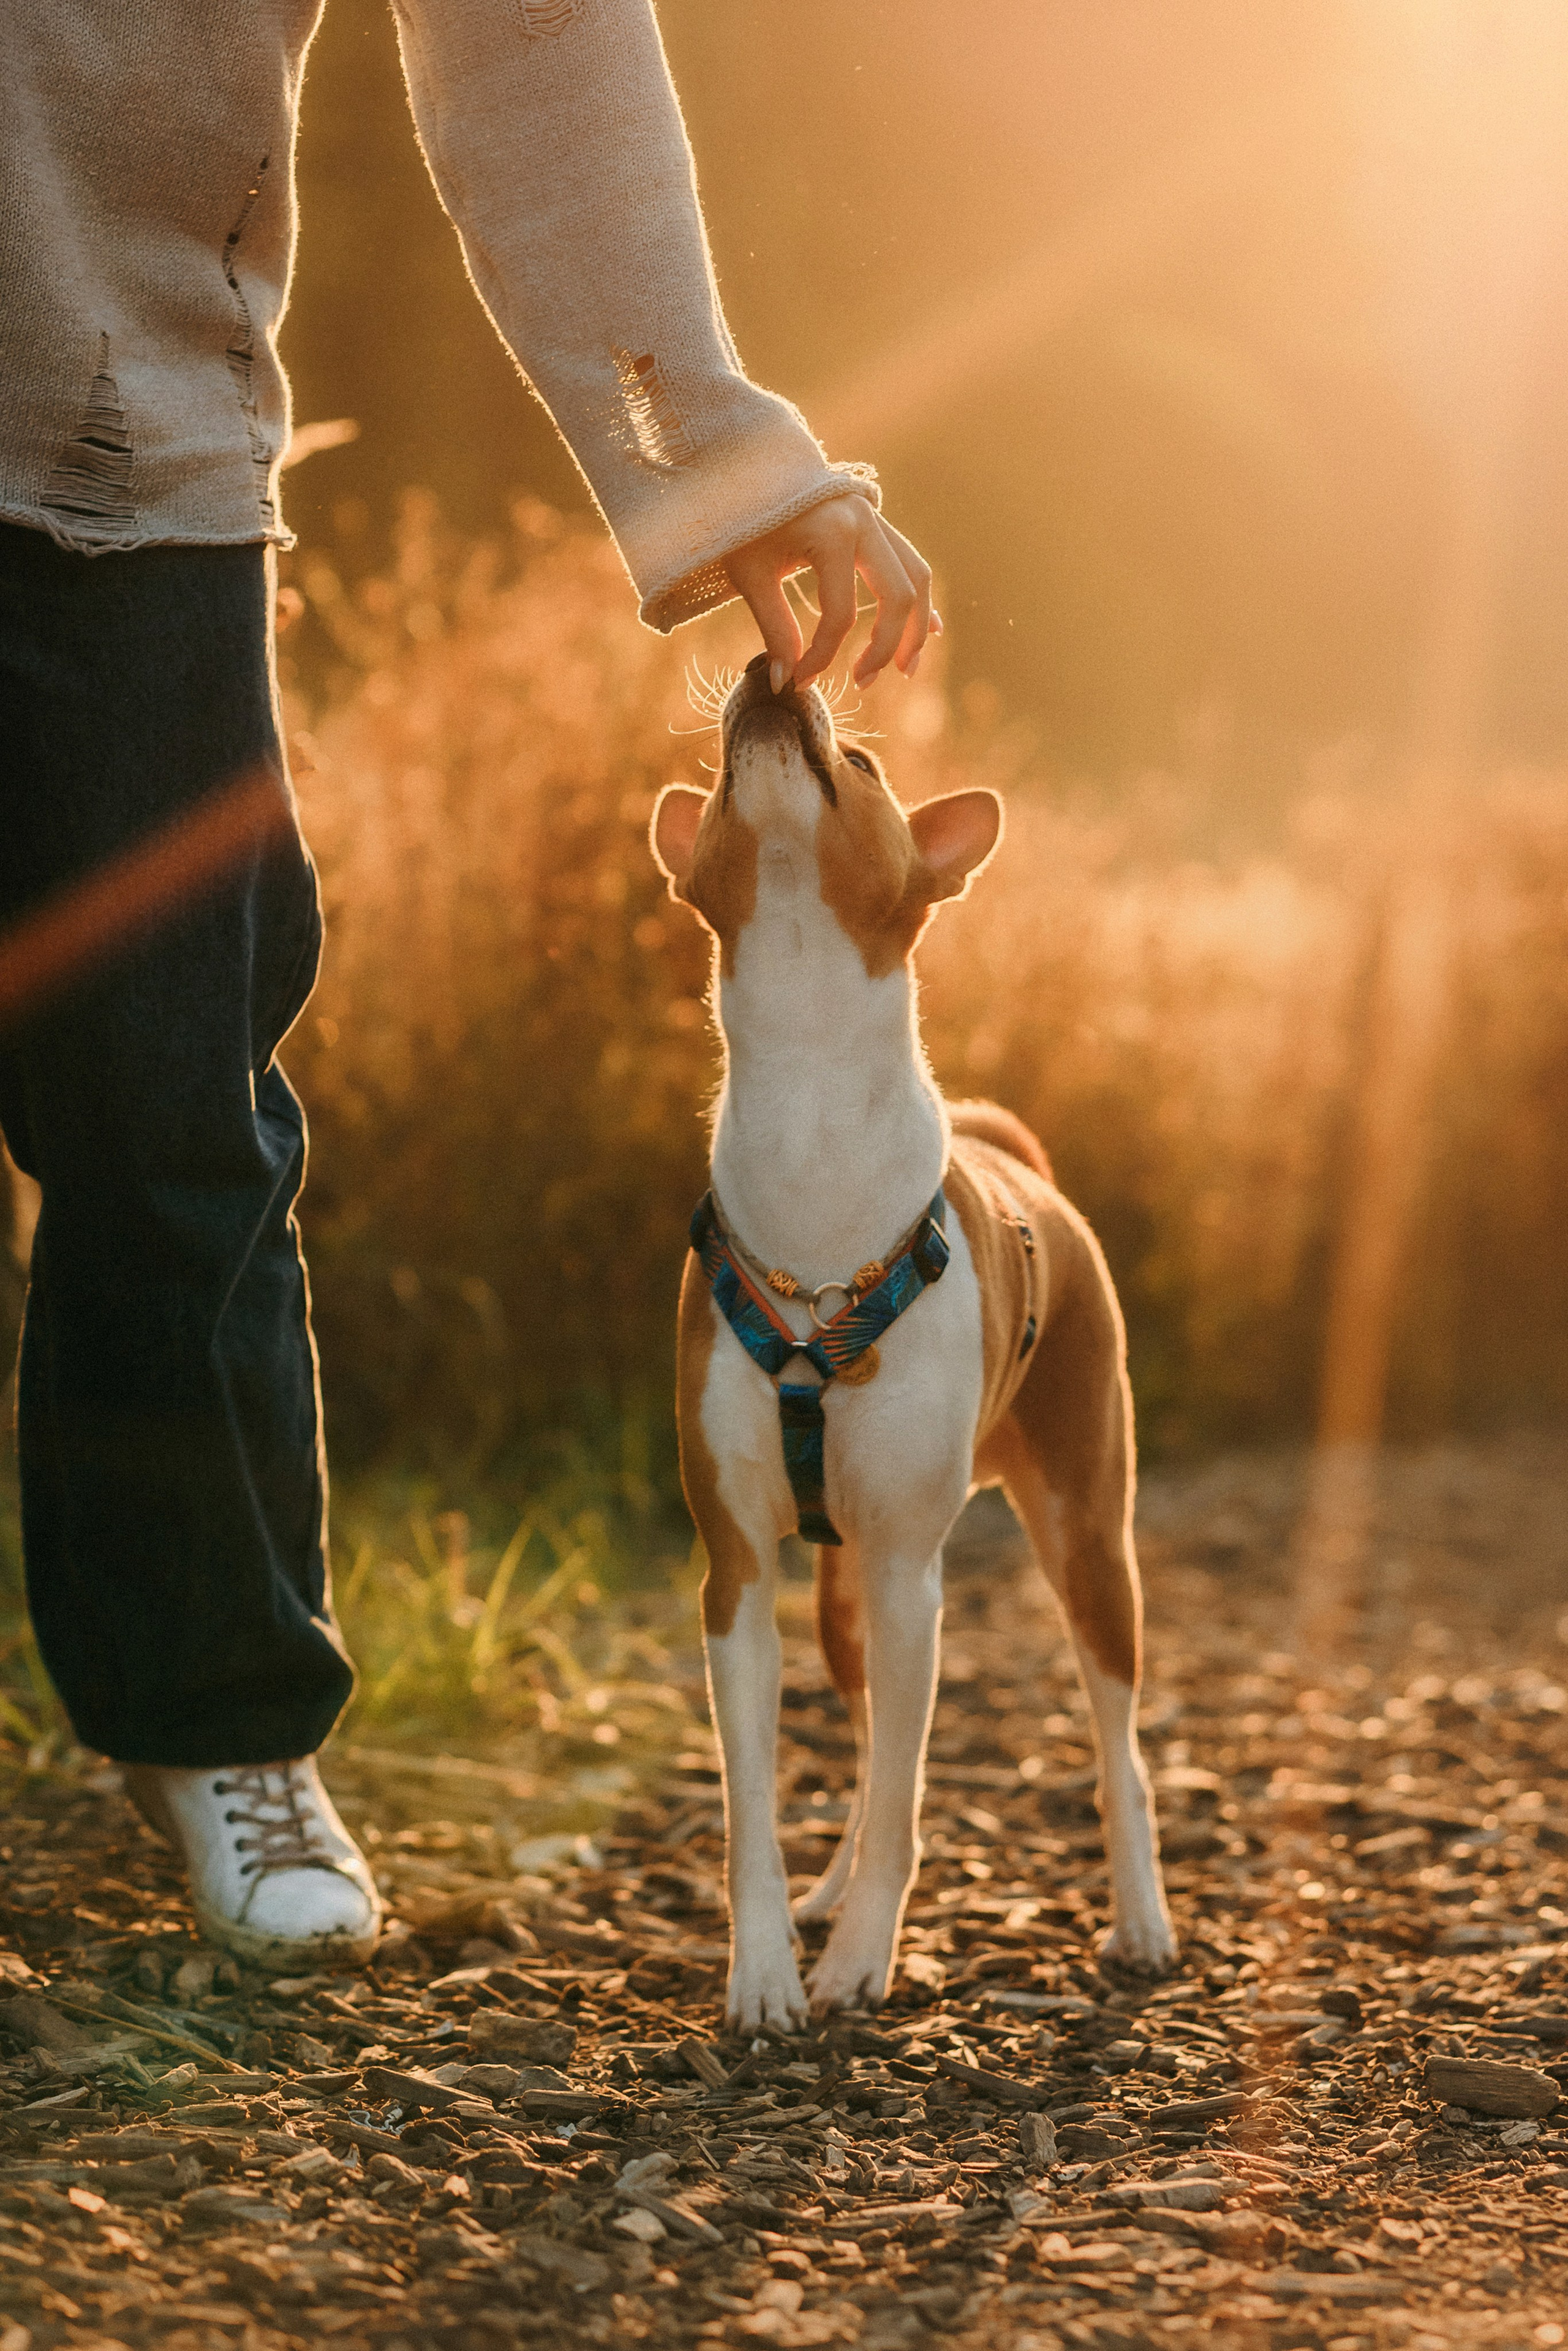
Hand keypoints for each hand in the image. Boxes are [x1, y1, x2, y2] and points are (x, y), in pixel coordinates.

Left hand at [724, 494, 939, 690]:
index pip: (840, 614)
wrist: (752, 465)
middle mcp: (864, 521)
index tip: (800, 680)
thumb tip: (783, 683)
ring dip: (917, 628)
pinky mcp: (878, 522)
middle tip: (862, 683)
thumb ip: (773, 628)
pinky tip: (930, 633)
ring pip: (917, 579)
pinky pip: (912, 563)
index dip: (822, 656)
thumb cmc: (744, 521)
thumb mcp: (750, 574)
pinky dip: (920, 600)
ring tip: (905, 669)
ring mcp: (876, 518)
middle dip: (885, 647)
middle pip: (898, 597)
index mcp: (830, 532)